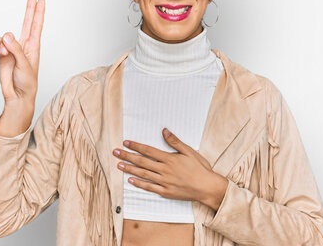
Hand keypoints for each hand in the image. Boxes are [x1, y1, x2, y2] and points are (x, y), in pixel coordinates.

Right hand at [0, 0, 44, 106]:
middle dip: (29, 9)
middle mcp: (24, 45)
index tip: (41, 0)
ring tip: (6, 54)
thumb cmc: (27, 82)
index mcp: (34, 46)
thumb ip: (15, 49)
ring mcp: (12, 49)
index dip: (38, 12)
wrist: (17, 95)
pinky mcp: (2, 54)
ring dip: (3, 43)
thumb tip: (7, 36)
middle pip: (27, 23)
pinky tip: (1, 54)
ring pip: (5, 36)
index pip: (37, 25)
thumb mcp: (24, 65)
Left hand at [113, 128, 228, 210]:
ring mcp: (164, 182)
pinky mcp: (166, 192)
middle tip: (115, 152)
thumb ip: (175, 142)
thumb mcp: (189, 152)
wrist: (207, 187)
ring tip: (119, 165)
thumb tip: (164, 131)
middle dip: (127, 156)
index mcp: (170, 159)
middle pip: (142, 161)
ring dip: (130, 169)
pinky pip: (149, 187)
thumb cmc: (200, 168)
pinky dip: (139, 184)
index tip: (126, 143)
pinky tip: (131, 180)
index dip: (136, 146)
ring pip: (143, 174)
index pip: (148, 151)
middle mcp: (164, 170)